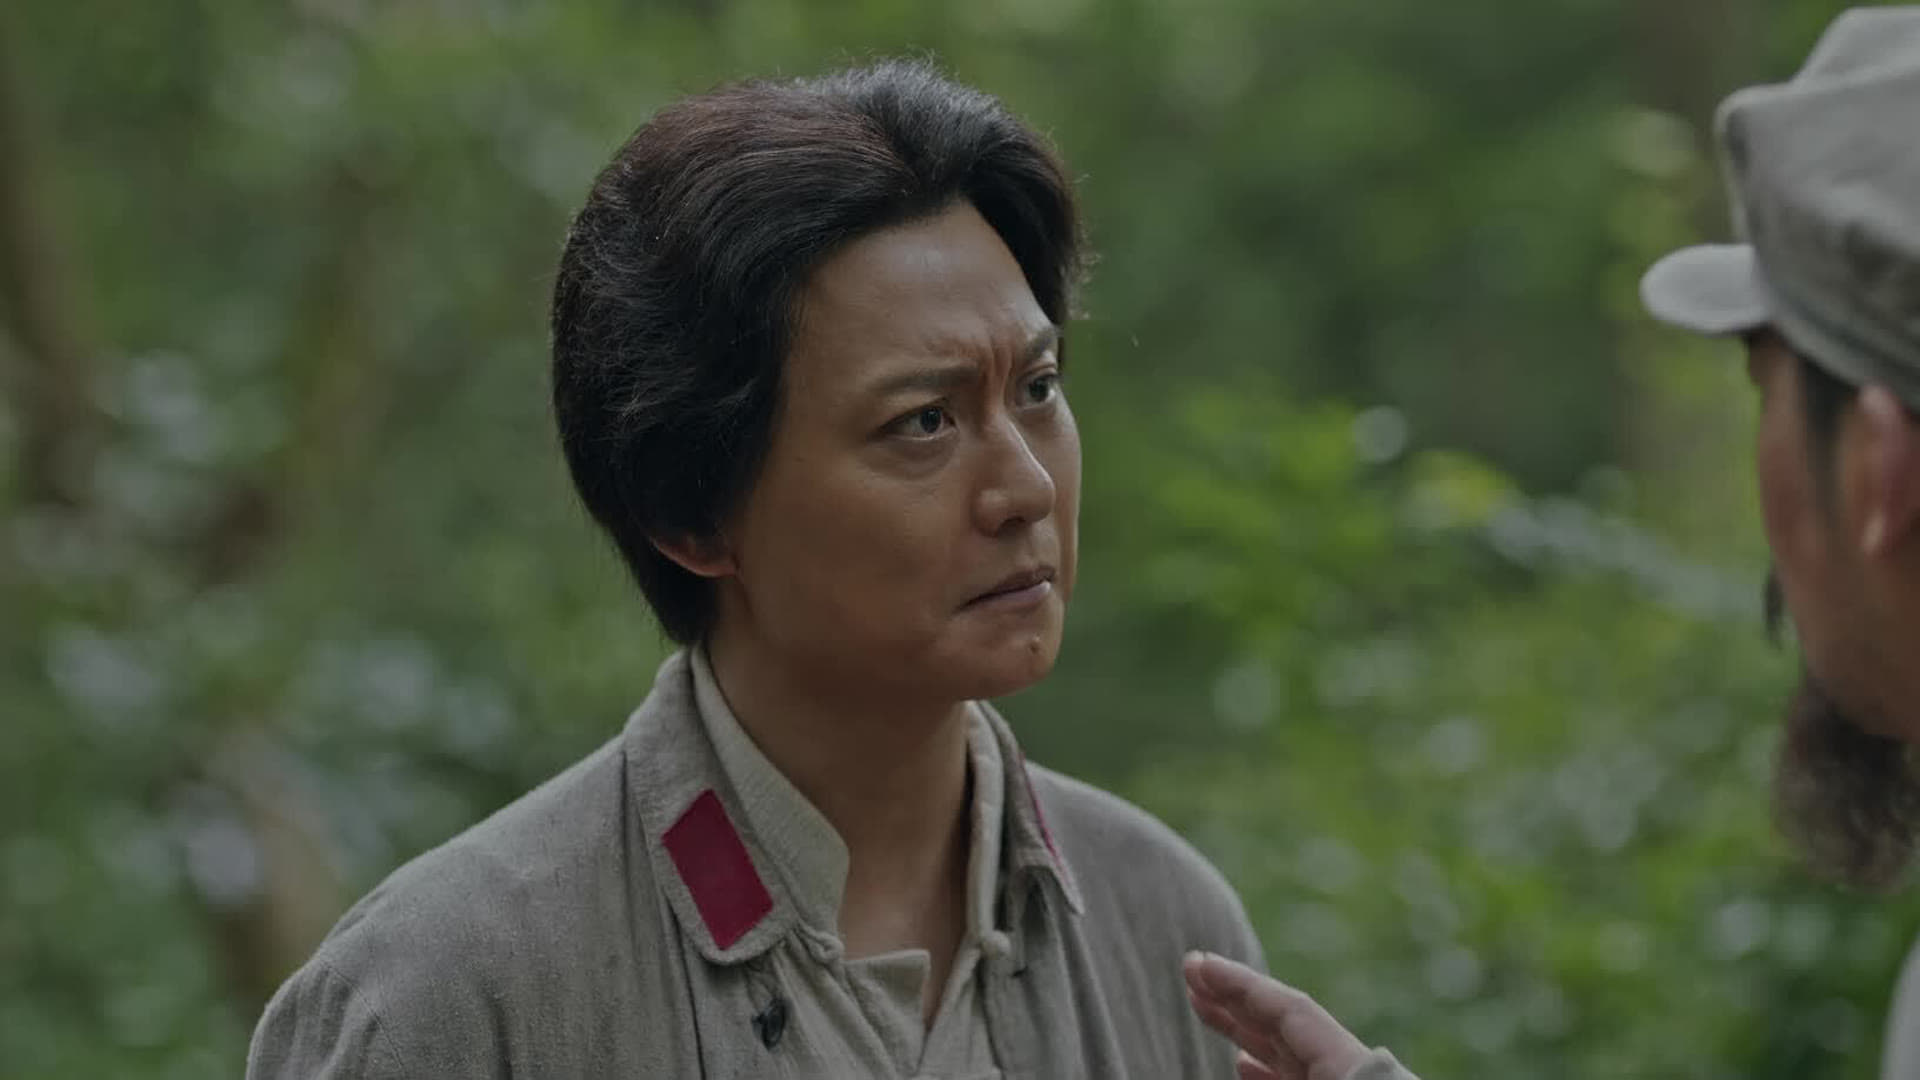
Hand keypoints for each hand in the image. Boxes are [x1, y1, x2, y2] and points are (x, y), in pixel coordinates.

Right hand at [1183, 951, 1371, 1079]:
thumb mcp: (1318, 1077)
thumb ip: (1278, 1063)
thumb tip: (1240, 1059)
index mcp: (1348, 1063)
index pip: (1289, 1009)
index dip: (1241, 982)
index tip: (1199, 962)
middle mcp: (1343, 1068)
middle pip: (1284, 1021)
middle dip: (1233, 994)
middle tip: (1190, 969)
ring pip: (1285, 1050)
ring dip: (1240, 1027)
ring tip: (1202, 1005)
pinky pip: (1295, 1077)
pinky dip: (1266, 1067)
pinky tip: (1241, 1062)